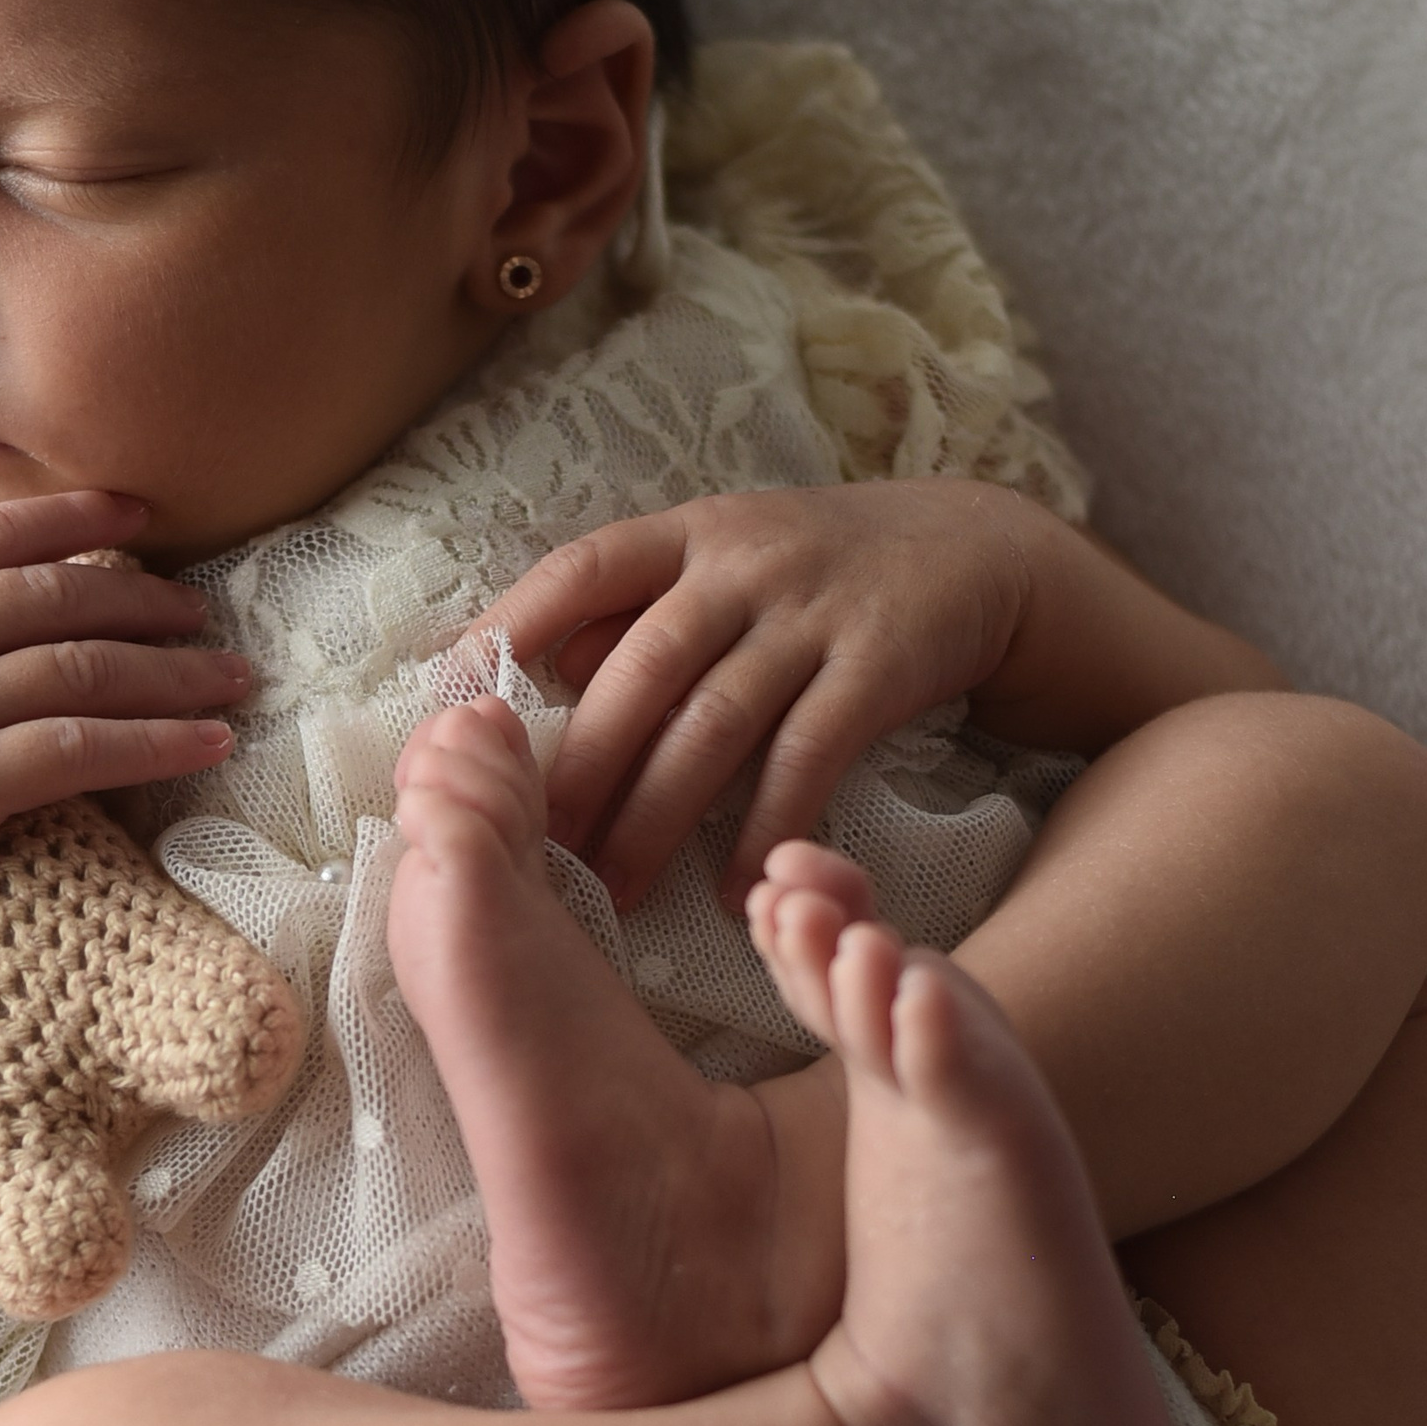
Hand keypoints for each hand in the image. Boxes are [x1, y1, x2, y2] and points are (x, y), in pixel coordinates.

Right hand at [0, 488, 249, 921]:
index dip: (74, 519)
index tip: (139, 515)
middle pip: (57, 596)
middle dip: (146, 600)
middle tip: (206, 613)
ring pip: (83, 669)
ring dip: (174, 672)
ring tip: (235, 680)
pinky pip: (78, 750)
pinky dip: (154, 742)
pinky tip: (207, 743)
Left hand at [483, 484, 1044, 909]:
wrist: (979, 551)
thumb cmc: (819, 575)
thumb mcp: (725, 560)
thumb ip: (638, 610)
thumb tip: (534, 673)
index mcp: (688, 534)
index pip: (580, 570)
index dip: (509, 628)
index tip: (447, 702)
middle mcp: (743, 563)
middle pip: (643, 668)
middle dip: (580, 764)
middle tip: (527, 849)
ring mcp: (815, 612)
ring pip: (715, 722)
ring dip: (656, 815)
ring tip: (611, 890)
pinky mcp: (881, 664)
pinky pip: (809, 758)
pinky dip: (765, 828)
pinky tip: (732, 891)